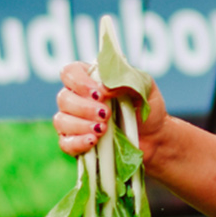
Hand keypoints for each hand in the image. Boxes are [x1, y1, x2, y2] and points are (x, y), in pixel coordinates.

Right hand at [54, 62, 169, 157]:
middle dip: (84, 107)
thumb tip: (104, 87)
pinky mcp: (76, 144)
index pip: (70, 73)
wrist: (155, 138)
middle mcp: (78, 99)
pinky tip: (93, 142)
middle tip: (106, 114)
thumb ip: (125, 79)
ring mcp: (74, 122)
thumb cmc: (147, 108)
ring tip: (103, 129)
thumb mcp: (144, 87)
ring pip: (61, 121)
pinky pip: (65, 143)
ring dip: (80, 125)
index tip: (99, 94)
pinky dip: (77, 143)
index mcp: (91, 80)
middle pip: (63, 98)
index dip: (79, 82)